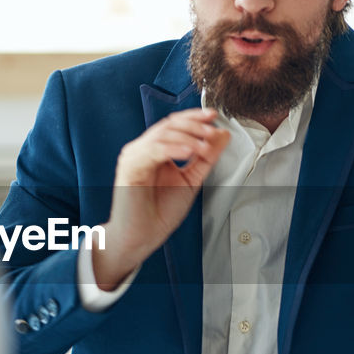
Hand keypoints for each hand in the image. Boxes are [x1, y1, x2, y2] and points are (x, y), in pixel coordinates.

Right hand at [93, 108, 229, 289]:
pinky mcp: (130, 166)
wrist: (142, 237)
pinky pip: (153, 150)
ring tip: (204, 145)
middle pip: (169, 124)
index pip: (175, 124)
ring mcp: (135, 156)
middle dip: (193, 124)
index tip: (214, 116)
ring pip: (162, 134)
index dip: (194, 117)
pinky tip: (188, 152)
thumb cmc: (160, 213)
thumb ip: (207, 157)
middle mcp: (144, 150)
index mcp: (156, 151)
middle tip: (212, 130)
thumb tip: (223, 135)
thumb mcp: (192, 179)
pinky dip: (172, 148)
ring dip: (187, 137)